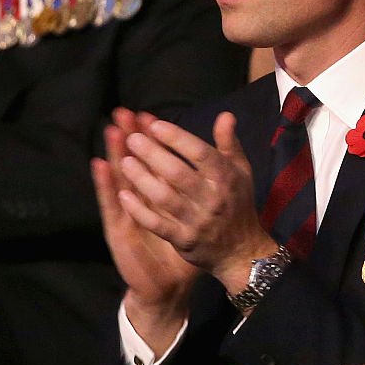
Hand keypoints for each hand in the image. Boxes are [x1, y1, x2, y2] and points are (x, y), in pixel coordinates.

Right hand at [92, 108, 198, 355]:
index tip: (148, 114)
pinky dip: (106, 185)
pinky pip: (112, 204)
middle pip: (132, 162)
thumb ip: (205, 188)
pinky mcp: (119, 230)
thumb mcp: (199, 213)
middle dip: (130, 137)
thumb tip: (214, 166)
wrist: (168, 286)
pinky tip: (101, 166)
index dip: (150, 138)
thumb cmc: (184, 245)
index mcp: (159, 193)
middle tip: (123, 112)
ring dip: (115, 152)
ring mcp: (127, 213)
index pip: (152, 160)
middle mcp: (139, 200)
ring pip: (119, 177)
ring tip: (112, 129)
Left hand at [114, 111, 276, 296]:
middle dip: (152, 154)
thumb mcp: (241, 171)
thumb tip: (225, 114)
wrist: (241, 250)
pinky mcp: (183, 240)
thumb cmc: (238, 204)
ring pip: (164, 198)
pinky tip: (123, 196)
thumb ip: (229, 144)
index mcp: (226, 178)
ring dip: (142, 179)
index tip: (155, 124)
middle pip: (177, 173)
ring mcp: (197, 221)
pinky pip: (157, 224)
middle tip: (131, 138)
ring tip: (124, 161)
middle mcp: (212, 198)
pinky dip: (139, 210)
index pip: (200, 153)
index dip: (177, 138)